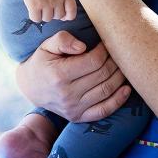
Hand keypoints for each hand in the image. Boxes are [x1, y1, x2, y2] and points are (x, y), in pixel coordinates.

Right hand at [16, 31, 130, 121]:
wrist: (30, 86)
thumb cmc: (42, 61)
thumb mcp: (47, 45)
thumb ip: (63, 40)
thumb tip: (82, 47)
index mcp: (59, 75)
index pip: (94, 61)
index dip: (104, 50)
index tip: (105, 42)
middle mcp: (67, 95)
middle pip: (102, 75)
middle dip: (114, 60)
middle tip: (116, 51)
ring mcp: (73, 109)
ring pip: (106, 91)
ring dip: (120, 77)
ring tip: (123, 64)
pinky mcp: (77, 117)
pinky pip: (103, 111)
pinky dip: (118, 101)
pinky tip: (127, 89)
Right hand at [20, 0, 76, 22]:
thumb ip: (65, 0)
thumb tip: (65, 18)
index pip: (71, 11)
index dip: (68, 16)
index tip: (64, 16)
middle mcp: (57, 0)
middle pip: (58, 16)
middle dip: (54, 14)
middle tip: (48, 6)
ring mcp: (45, 4)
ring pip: (47, 19)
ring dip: (44, 15)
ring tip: (41, 6)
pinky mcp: (34, 6)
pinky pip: (37, 19)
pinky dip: (35, 16)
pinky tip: (35, 9)